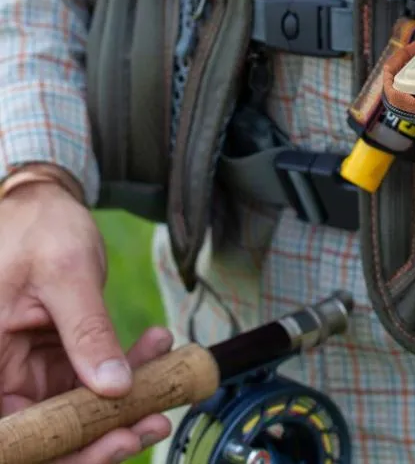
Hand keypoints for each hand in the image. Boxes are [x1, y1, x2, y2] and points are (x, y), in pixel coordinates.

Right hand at [0, 182, 172, 462]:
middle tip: (152, 422)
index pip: (13, 434)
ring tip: (168, 378)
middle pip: (48, 433)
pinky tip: (158, 346)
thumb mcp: (66, 275)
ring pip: (78, 413)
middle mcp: (3, 376)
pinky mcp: (58, 361)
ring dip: (126, 404)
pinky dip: (129, 370)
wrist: (47, 203)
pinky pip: (95, 382)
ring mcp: (31, 373)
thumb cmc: (40, 228)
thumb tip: (115, 388)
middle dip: (103, 434)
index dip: (60, 449)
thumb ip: (88, 331)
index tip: (112, 440)